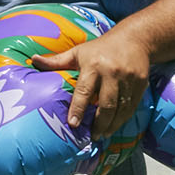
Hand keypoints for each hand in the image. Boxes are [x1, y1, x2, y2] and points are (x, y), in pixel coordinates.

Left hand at [33, 29, 149, 138]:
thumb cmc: (101, 47)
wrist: (135, 38)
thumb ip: (57, 60)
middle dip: (99, 124)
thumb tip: (33, 60)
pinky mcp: (141, 84)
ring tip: (103, 134)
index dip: (78, 109)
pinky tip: (115, 125)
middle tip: (93, 136)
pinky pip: (132, 106)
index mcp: (93, 65)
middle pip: (106, 104)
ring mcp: (128, 79)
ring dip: (112, 125)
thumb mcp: (78, 52)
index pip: (84, 91)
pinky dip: (123, 118)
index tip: (73, 124)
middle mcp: (112, 72)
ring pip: (121, 108)